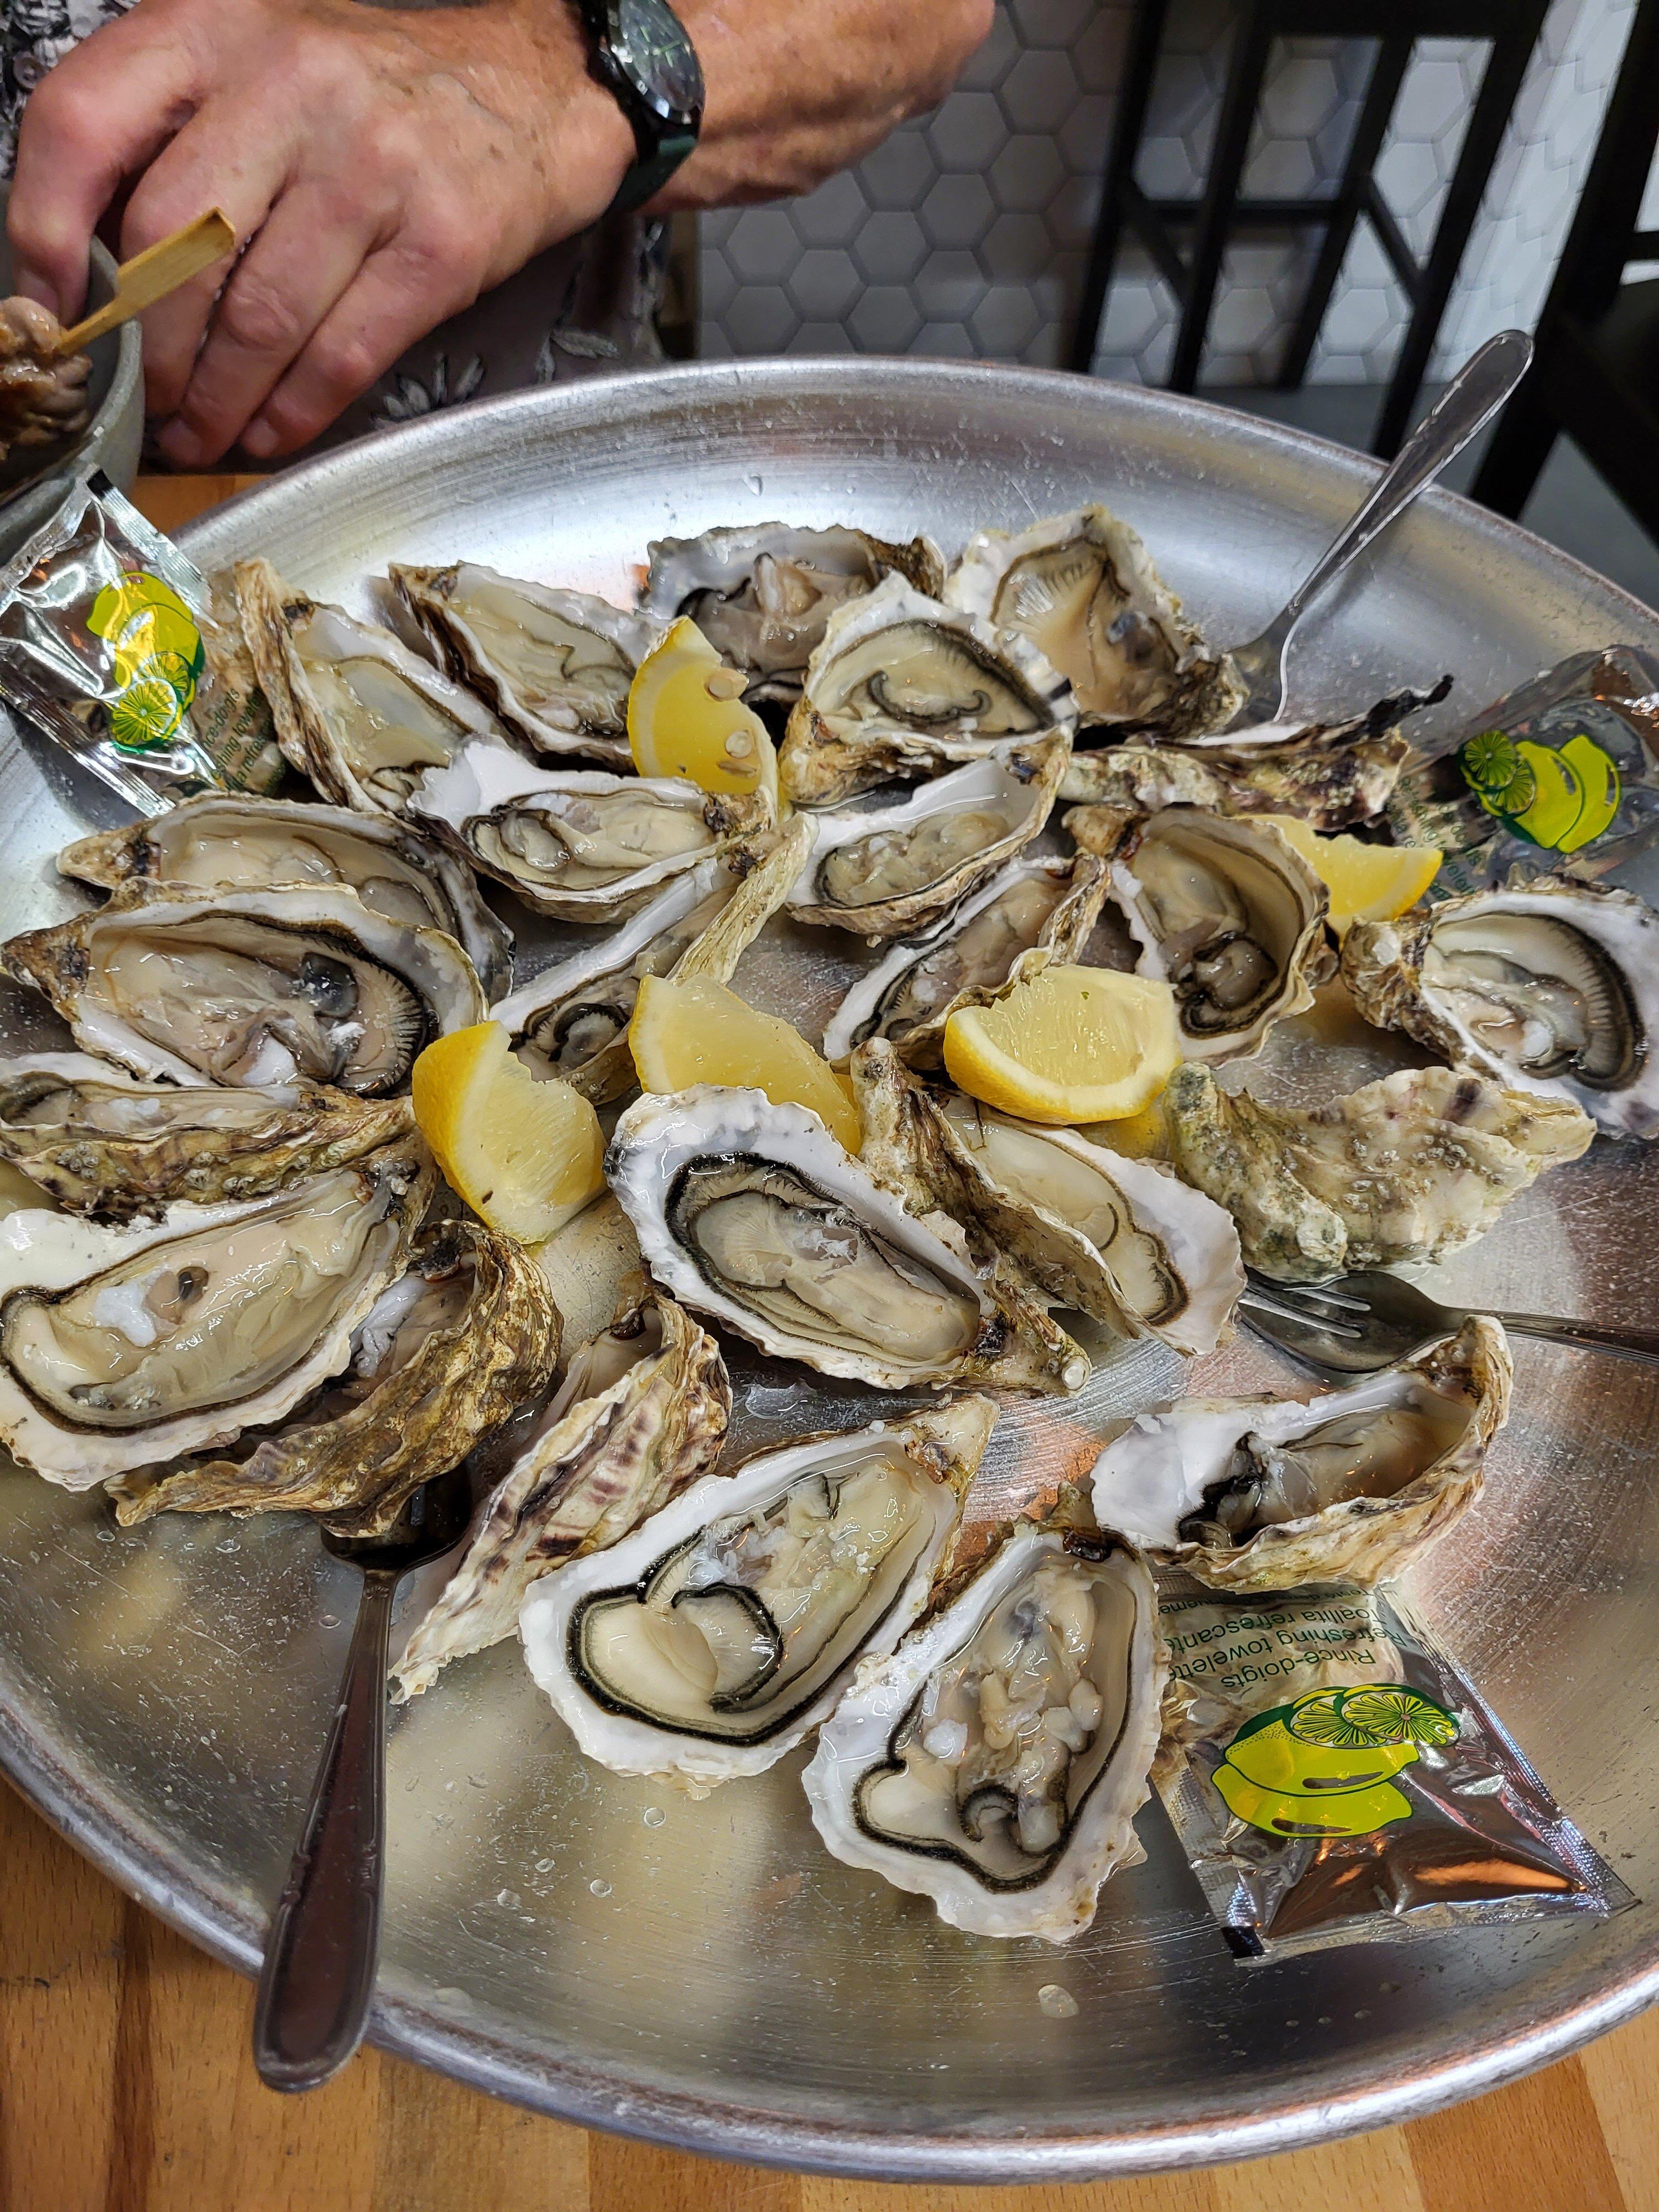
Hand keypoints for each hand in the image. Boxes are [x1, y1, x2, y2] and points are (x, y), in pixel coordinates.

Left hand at [6, 0, 633, 462]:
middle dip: (147, 349)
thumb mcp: (255, 67)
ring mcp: (372, 168)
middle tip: (143, 401)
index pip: (86, 123)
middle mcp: (290, 87)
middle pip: (171, 244)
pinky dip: (294, 412)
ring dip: (217, 400)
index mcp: (217, 31)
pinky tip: (270, 431)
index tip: (48, 312)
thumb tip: (85, 271)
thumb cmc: (375, 94)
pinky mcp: (439, 245)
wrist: (535, 91)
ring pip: (258, 317)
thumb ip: (170, 138)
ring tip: (200, 432)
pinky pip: (341, 354)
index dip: (42, 229)